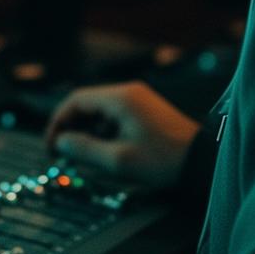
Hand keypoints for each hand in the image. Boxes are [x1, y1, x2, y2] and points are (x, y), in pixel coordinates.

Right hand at [44, 81, 200, 189]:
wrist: (203, 160)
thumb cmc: (164, 159)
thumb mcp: (118, 159)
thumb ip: (84, 149)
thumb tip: (61, 143)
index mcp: (120, 98)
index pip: (75, 100)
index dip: (58, 122)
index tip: (51, 144)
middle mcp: (129, 92)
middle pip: (86, 103)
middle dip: (71, 127)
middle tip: (63, 152)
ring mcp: (139, 100)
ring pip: (100, 110)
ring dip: (87, 130)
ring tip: (82, 155)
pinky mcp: (146, 111)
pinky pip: (115, 116)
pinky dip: (103, 131)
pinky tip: (104, 150)